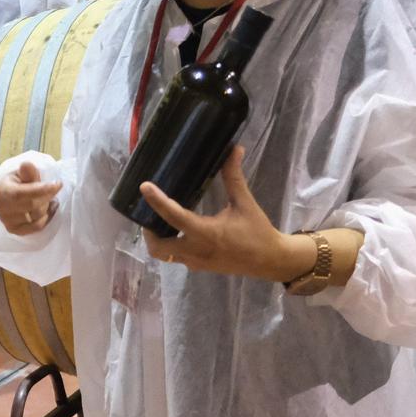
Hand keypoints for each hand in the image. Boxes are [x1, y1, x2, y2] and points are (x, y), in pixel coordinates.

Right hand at [0, 159, 61, 235]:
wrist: (7, 197)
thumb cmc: (16, 184)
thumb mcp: (20, 173)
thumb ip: (27, 172)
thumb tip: (27, 165)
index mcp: (2, 190)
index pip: (22, 193)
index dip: (41, 189)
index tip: (57, 184)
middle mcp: (1, 208)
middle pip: (32, 205)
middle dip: (47, 197)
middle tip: (55, 189)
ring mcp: (7, 221)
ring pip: (36, 216)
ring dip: (47, 207)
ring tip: (51, 199)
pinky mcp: (14, 230)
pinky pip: (36, 227)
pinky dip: (46, 218)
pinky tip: (49, 210)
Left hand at [137, 147, 316, 281]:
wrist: (270, 260)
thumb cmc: (258, 232)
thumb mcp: (245, 203)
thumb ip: (234, 177)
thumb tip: (234, 149)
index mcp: (206, 233)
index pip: (174, 216)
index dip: (157, 201)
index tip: (145, 186)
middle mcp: (196, 250)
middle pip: (158, 247)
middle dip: (147, 230)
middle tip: (147, 211)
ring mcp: (196, 262)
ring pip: (164, 255)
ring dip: (156, 239)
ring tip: (157, 220)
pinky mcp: (199, 267)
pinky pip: (176, 258)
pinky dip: (170, 245)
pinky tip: (174, 229)